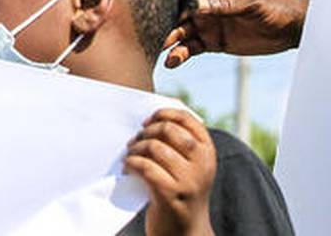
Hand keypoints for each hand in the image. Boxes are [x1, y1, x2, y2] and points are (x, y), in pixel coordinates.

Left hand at [125, 108, 215, 235]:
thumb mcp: (189, 167)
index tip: (148, 121)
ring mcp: (189, 180)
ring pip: (154, 147)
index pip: (188, 119)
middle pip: (168, 129)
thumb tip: (150, 117)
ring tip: (130, 156)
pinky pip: (145, 166)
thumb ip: (178, 144)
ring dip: (135, 148)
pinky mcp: (171, 194)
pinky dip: (131, 163)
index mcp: (208, 153)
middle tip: (135, 141)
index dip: (164, 113)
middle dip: (146, 132)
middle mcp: (203, 165)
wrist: (185, 232)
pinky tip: (129, 169)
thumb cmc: (180, 192)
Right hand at [163, 0, 308, 67]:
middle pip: (179, 15)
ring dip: (171, 43)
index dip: (170, 1)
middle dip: (165, 25)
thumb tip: (195, 5)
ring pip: (182, 34)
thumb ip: (223, 6)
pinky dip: (181, 55)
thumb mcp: (250, 3)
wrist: (292, 29)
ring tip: (161, 53)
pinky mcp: (213, 43)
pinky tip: (172, 62)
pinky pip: (192, 48)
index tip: (154, 10)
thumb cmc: (273, 6)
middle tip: (153, 37)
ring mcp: (208, 25)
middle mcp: (205, 7)